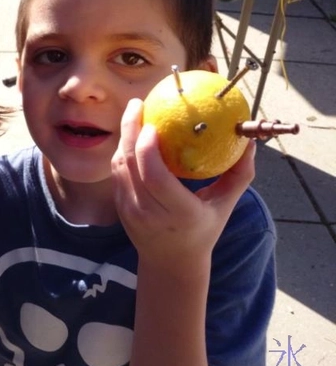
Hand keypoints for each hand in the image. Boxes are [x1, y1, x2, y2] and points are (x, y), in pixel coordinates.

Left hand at [111, 99, 255, 269]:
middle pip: (130, 165)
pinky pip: (117, 173)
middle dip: (129, 130)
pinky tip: (132, 134)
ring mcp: (130, 211)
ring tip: (135, 113)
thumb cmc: (204, 229)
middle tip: (138, 104)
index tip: (153, 124)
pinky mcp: (119, 208)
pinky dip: (122, 150)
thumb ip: (238, 174)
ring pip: (119, 167)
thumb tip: (249, 141)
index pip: (155, 176)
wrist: (171, 261)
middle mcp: (149, 213)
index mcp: (178, 212)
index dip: (147, 147)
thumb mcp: (225, 205)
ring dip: (123, 136)